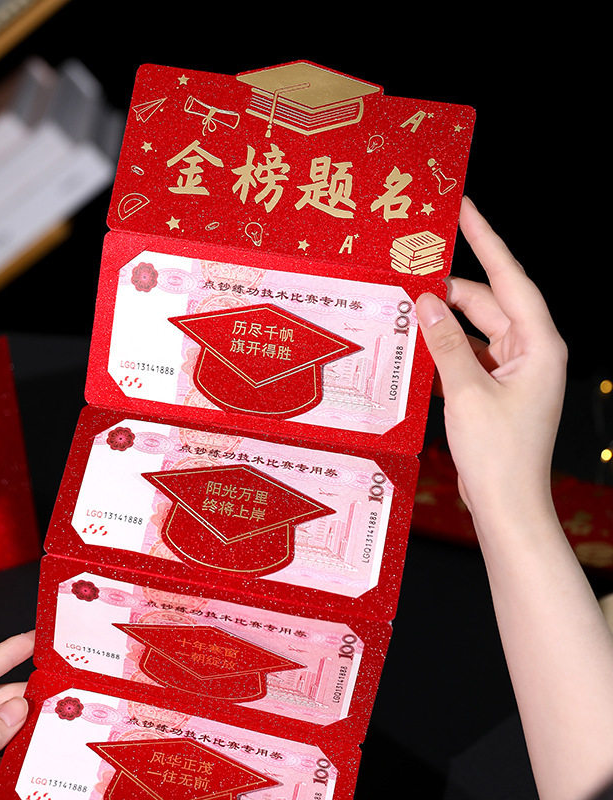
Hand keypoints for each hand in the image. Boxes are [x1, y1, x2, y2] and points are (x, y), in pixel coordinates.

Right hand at [415, 197, 566, 529]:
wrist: (507, 506)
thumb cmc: (497, 454)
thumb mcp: (464, 393)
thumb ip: (445, 343)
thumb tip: (426, 302)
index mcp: (538, 345)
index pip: (511, 279)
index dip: (487, 240)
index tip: (465, 209)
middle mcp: (531, 352)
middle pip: (489, 303)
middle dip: (451, 288)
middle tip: (411, 269)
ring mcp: (515, 371)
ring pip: (476, 329)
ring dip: (445, 320)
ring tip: (408, 305)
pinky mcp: (497, 389)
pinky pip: (470, 355)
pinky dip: (446, 348)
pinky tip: (417, 345)